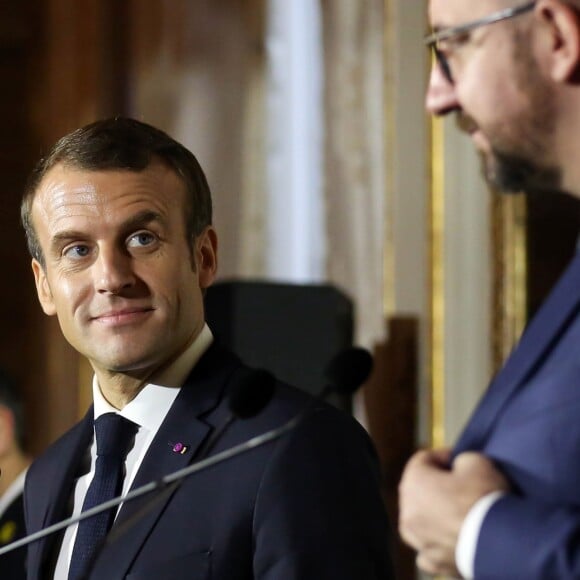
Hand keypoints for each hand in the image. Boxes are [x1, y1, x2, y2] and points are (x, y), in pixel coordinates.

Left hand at [399, 449, 509, 576]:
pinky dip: (443, 544)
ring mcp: (418, 541)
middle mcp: (407, 512)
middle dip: (438, 486)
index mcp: (412, 482)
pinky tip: (458, 539)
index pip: (423, 460)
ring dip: (437, 516)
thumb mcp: (476, 461)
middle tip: (463, 486)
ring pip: (423, 522)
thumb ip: (460, 459)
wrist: (502, 544)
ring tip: (462, 514)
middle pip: (420, 491)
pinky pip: (433, 549)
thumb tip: (460, 468)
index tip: (460, 460)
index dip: (443, 457)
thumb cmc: (484, 496)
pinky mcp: (433, 564)